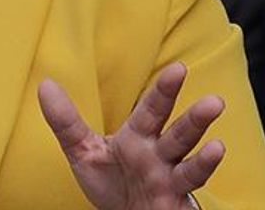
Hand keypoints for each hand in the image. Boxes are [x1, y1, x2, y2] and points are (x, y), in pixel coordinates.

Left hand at [39, 63, 224, 209]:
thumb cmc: (111, 182)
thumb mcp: (83, 151)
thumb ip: (66, 121)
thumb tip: (45, 85)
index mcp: (139, 138)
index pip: (152, 111)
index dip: (165, 91)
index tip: (178, 68)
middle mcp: (160, 156)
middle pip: (179, 134)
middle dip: (195, 119)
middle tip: (214, 101)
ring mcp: (170, 181)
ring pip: (190, 164)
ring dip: (206, 156)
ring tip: (219, 145)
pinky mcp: (174, 204)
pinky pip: (189, 193)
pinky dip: (201, 180)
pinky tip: (213, 165)